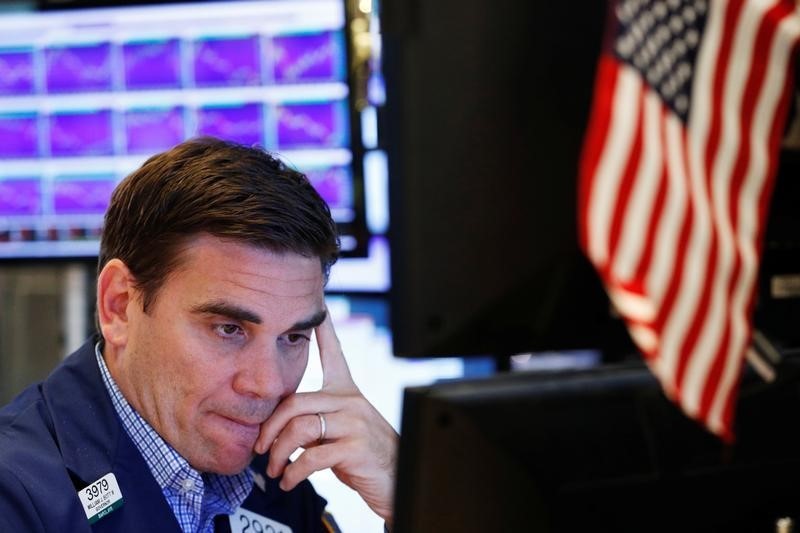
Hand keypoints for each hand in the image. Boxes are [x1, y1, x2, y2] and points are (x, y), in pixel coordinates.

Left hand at [254, 311, 398, 524]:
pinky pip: (311, 456)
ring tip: (275, 469)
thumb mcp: (337, 430)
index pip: (334, 352)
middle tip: (260, 449)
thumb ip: (312, 420)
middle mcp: (350, 400)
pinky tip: (290, 480)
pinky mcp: (355, 447)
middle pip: (295, 402)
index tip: (319, 306)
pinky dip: (294, 472)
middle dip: (270, 428)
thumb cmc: (363, 455)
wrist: (396, 480)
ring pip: (300, 428)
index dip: (325, 329)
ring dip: (279, 453)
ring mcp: (354, 422)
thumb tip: (276, 427)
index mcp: (346, 391)